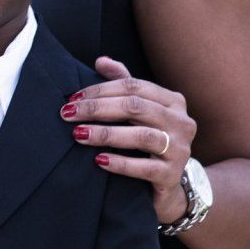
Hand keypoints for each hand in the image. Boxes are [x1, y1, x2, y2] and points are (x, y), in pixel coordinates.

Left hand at [62, 57, 195, 226]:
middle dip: (97, 108)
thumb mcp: (139, 112)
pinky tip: (99, 161)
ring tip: (78, 134)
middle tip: (68, 114)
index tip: (72, 98)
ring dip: (105, 133)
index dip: (100, 90)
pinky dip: (120, 163)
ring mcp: (180, 149)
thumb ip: (123, 85)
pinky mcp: (172, 174)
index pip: (133, 86)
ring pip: (141, 135)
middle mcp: (181, 122)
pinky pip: (145, 167)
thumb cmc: (148, 142)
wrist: (168, 187)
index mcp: (172, 101)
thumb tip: (101, 61)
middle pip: (135, 107)